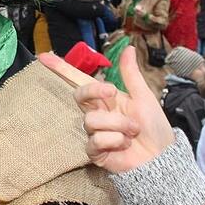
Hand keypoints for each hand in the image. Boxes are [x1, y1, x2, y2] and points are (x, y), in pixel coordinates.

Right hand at [39, 47, 174, 172]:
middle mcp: (97, 113)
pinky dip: (115, 140)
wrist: (161, 156)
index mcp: (106, 98)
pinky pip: (95, 140)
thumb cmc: (153, 127)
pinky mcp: (95, 151)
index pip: (79, 81)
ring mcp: (94, 132)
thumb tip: (128, 48)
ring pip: (91, 120)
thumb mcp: (144, 96)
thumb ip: (131, 74)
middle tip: (112, 92)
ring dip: (117, 124)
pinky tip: (124, 144)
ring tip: (132, 131)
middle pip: (80, 95)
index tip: (43, 57)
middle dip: (94, 91)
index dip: (61, 69)